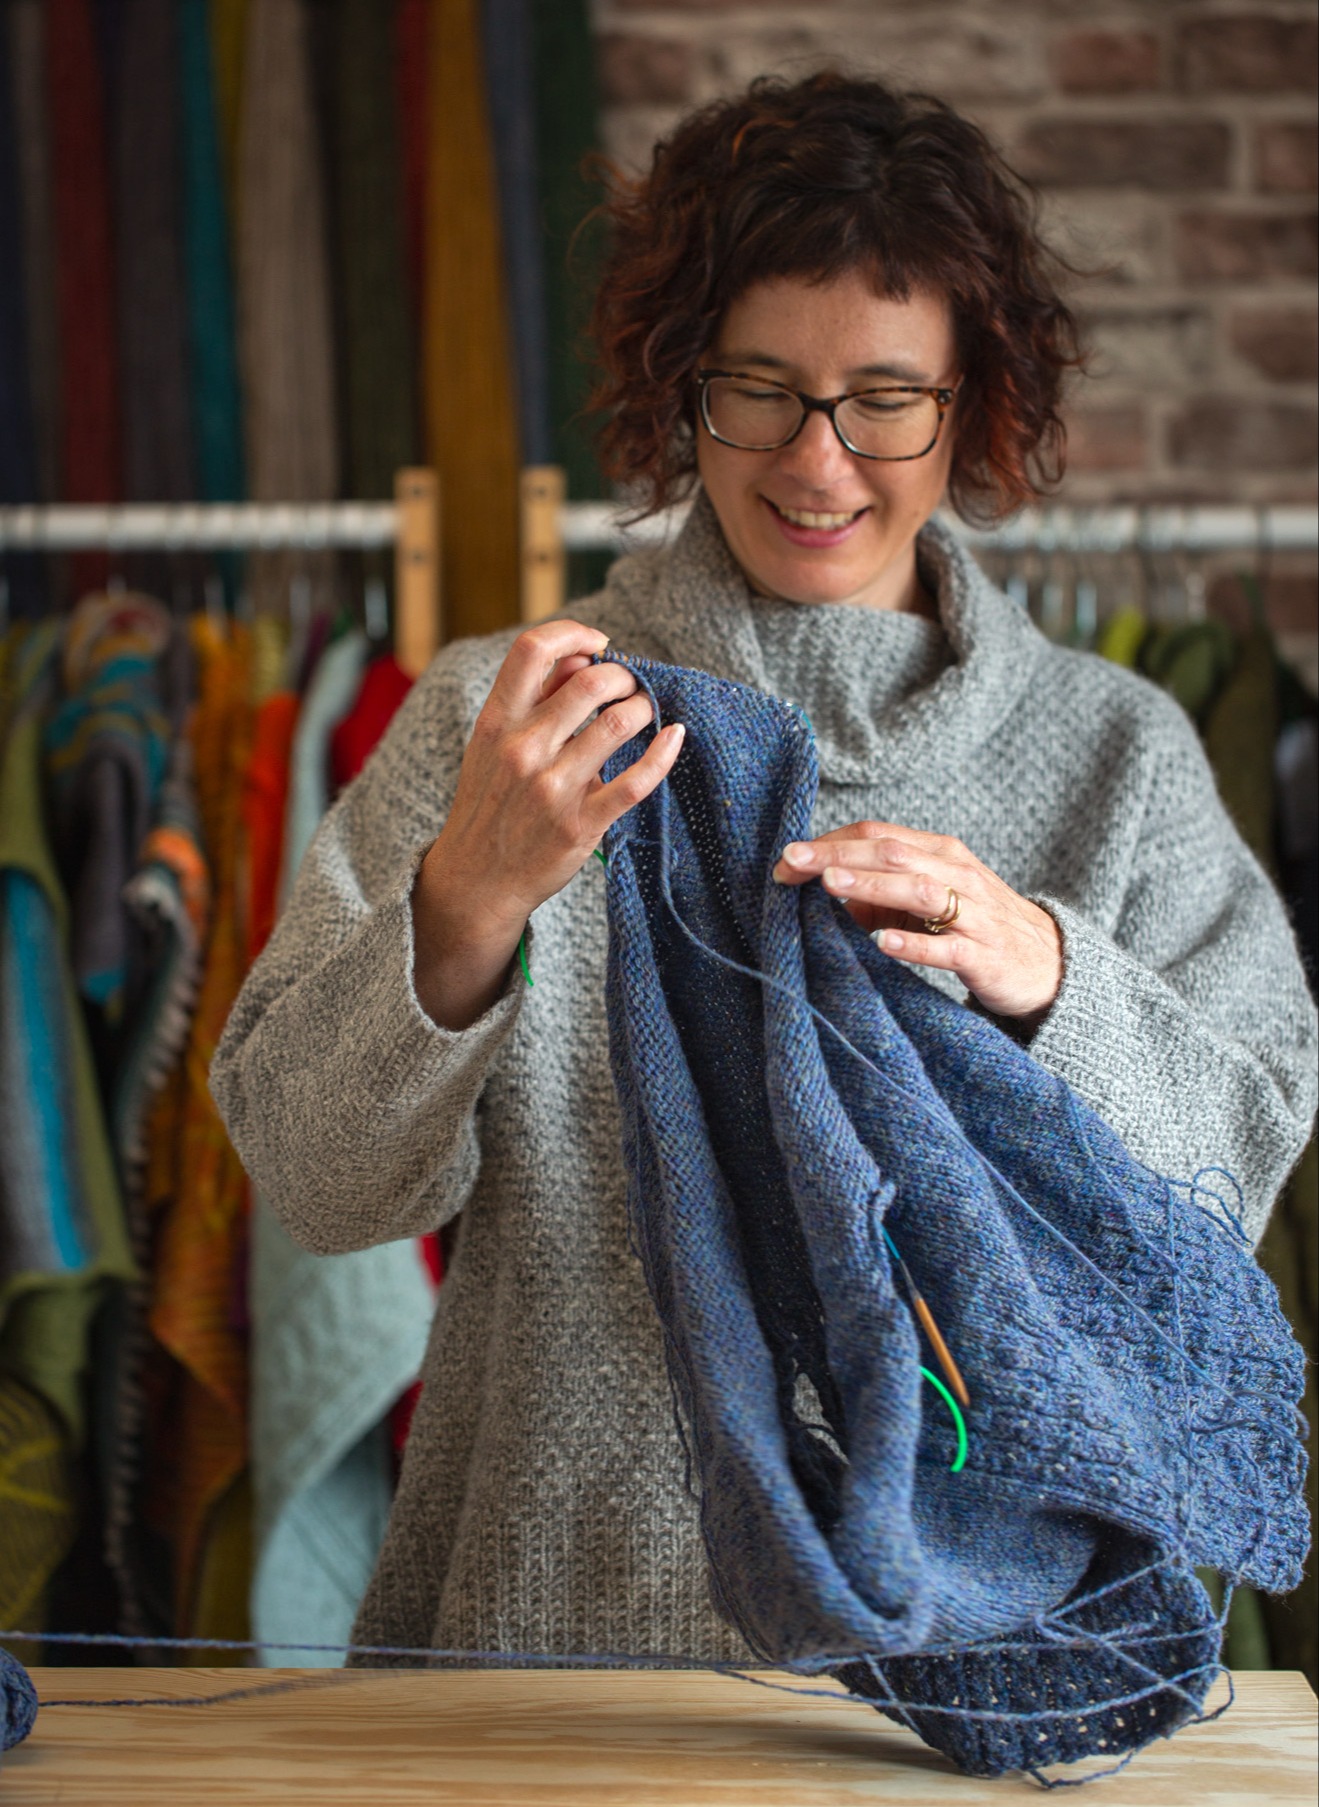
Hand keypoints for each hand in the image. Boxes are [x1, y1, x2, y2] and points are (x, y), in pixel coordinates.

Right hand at [412, 621, 683, 1027]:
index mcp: (497, 722)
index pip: (532, 650)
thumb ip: (533, 699)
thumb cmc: (490, 804)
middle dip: (623, 676)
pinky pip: (637, 781)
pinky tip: (674, 738)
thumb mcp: (492, 745)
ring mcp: (553, 788)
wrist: (475, 880)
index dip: (574, 632)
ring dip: (643, 708)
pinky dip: (664, 753)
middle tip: (630, 686)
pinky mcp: (581, 823)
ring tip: (645, 712)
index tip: (600, 642)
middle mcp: (523, 749)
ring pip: (618, 723)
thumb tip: (583, 655)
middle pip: (591, 681)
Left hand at [771, 821, 1061, 1025]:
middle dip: (838, 856)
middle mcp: (957, 873)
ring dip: (872, 886)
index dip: (830, 843)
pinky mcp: (984, 955)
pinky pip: (948, 947)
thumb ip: (875, 892)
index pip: (878, 835)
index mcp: (939, 853)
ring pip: (919, 890)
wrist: (1046, 963)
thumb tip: (814, 889)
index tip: (787, 858)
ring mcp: (974, 913)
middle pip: (892, 854)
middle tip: (792, 862)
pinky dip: (916, 944)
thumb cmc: (972, 926)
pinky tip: (884, 944)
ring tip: (830, 886)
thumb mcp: (925, 901)